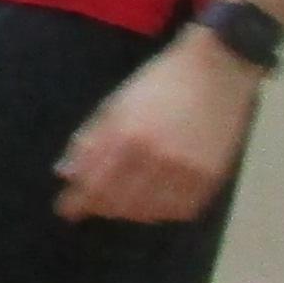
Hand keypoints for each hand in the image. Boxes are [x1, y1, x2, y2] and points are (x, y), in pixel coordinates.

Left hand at [51, 38, 257, 225]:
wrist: (217, 71)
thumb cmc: (159, 83)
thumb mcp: (116, 104)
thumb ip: (90, 140)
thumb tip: (66, 174)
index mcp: (127, 135)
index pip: (94, 183)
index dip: (77, 202)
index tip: (68, 210)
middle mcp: (156, 158)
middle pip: (118, 202)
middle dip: (100, 207)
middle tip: (92, 205)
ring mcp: (186, 170)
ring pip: (148, 211)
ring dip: (128, 212)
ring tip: (121, 204)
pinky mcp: (211, 177)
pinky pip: (180, 210)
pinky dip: (161, 212)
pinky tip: (153, 203)